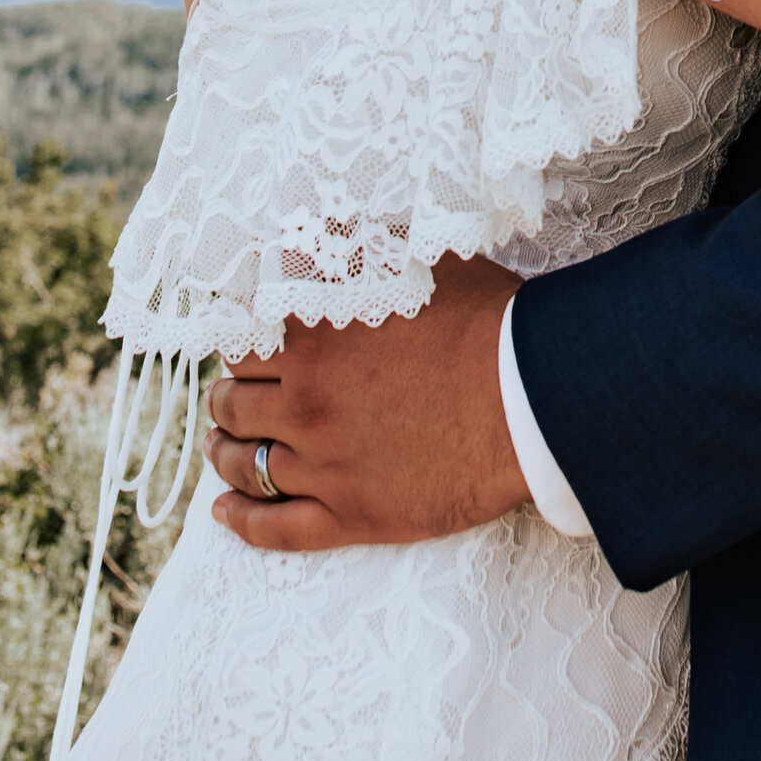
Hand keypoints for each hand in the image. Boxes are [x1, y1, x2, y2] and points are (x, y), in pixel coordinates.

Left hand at [203, 254, 530, 547]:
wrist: (538, 399)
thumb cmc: (486, 322)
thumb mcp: (414, 263)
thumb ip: (352, 248)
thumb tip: (308, 232)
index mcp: (314, 339)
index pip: (240, 341)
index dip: (238, 341)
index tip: (244, 344)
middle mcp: (305, 403)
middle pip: (232, 403)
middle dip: (228, 395)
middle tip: (233, 392)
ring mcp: (325, 466)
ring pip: (243, 465)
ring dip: (225, 451)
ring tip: (225, 444)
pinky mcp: (351, 516)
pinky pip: (273, 529)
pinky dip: (238, 520)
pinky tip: (223, 511)